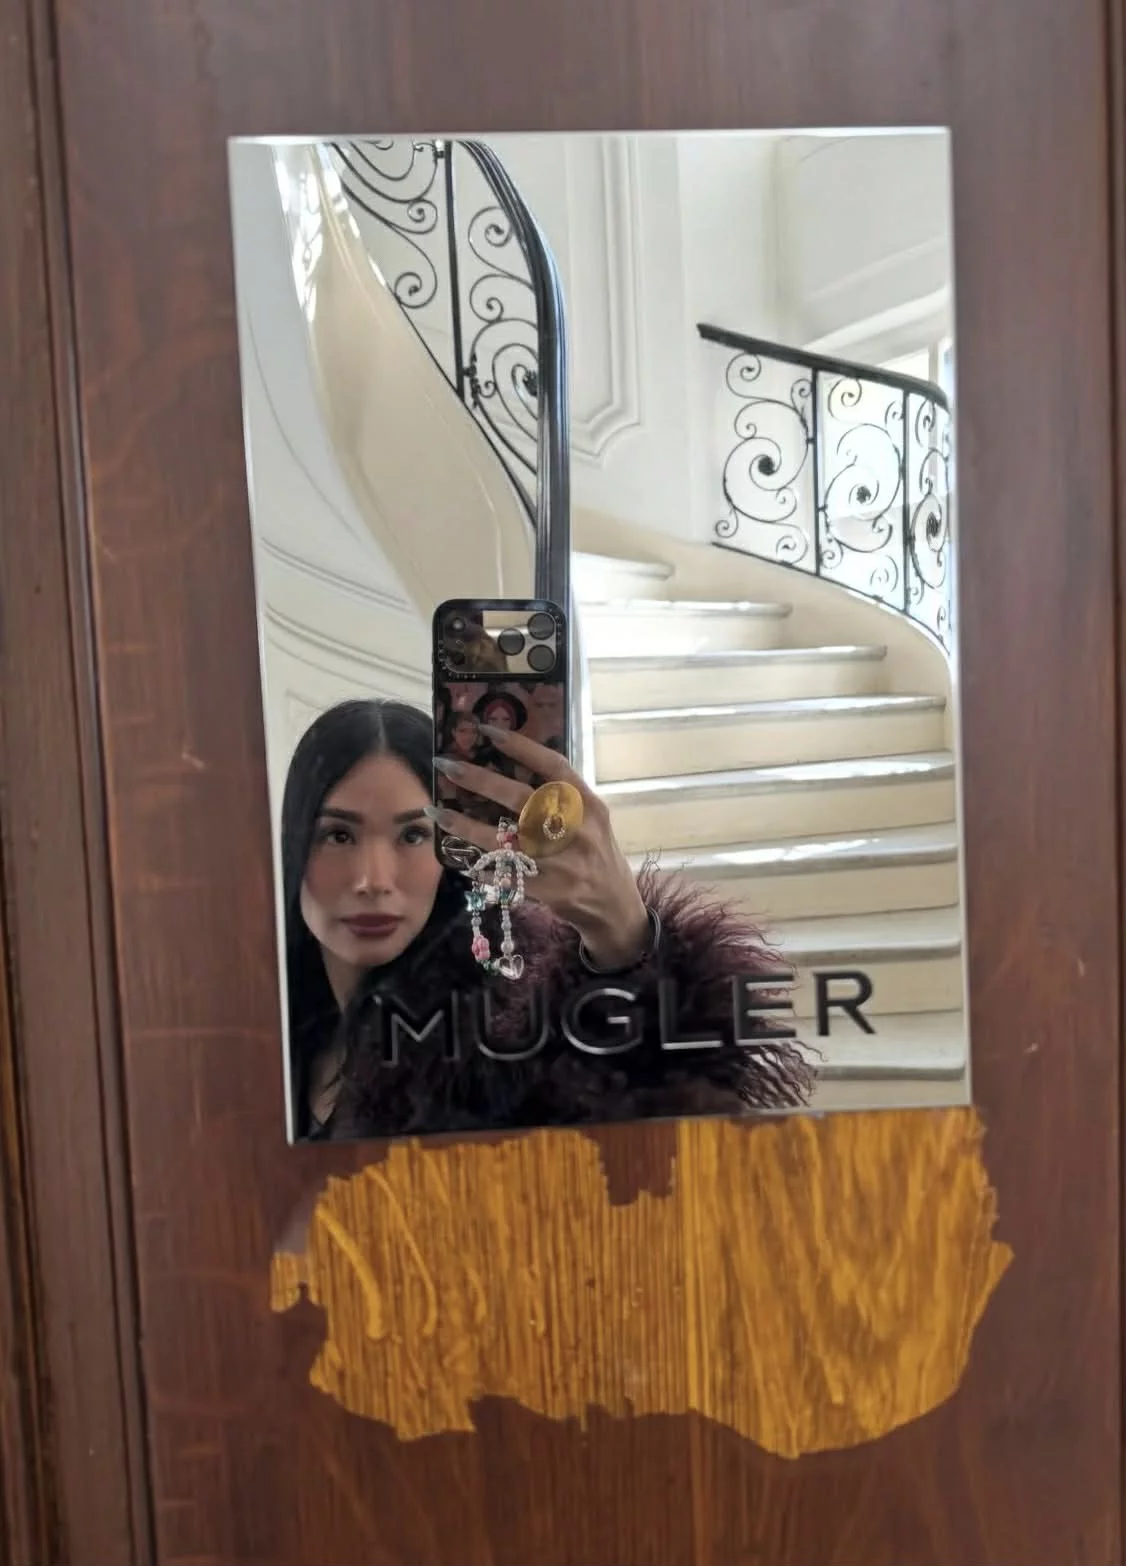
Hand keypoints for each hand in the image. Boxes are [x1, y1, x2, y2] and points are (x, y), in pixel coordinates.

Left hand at [428, 724, 650, 968]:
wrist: (615, 906)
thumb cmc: (596, 854)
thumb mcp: (590, 819)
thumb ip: (560, 797)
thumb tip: (511, 766)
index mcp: (587, 804)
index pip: (554, 766)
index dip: (521, 746)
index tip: (487, 730)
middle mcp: (576, 829)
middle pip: (522, 798)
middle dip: (480, 780)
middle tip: (447, 765)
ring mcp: (561, 861)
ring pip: (504, 839)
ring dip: (466, 825)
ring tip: (437, 813)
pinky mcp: (548, 889)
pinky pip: (504, 873)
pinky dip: (480, 865)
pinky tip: (460, 857)